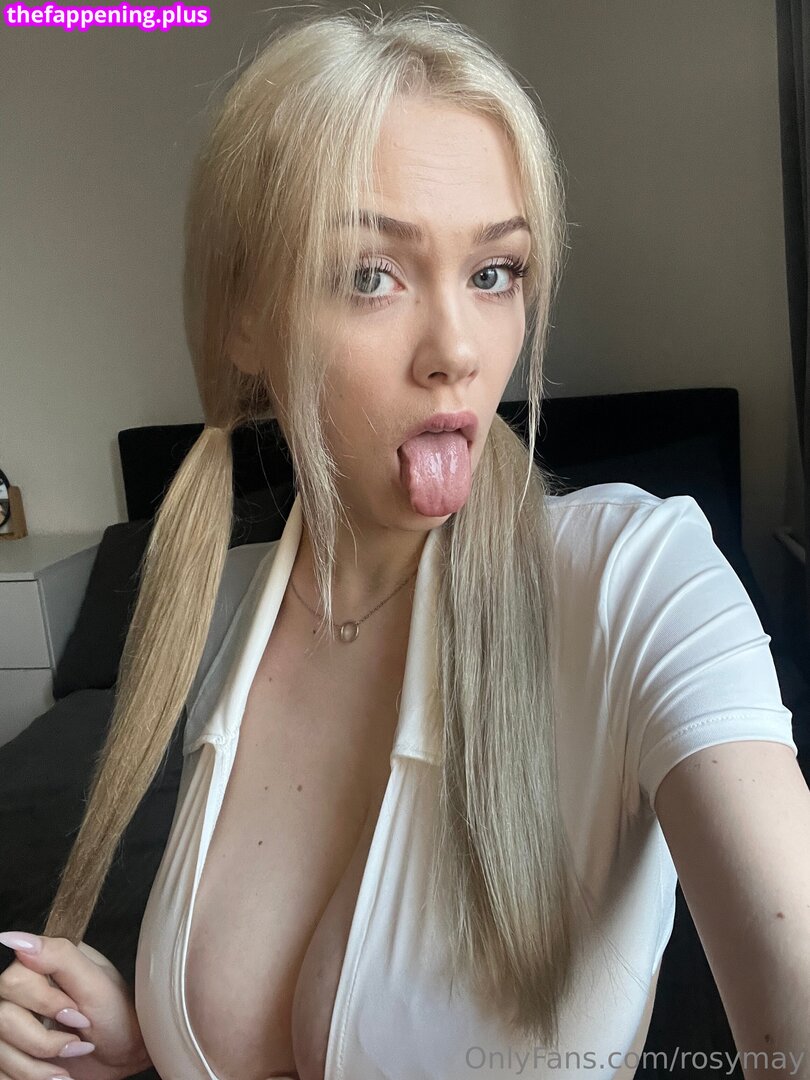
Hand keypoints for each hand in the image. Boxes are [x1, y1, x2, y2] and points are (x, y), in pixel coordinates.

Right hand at [0, 932, 151, 1079]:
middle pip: (2, 1019)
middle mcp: (21, 994)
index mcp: (40, 965)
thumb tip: (18, 938)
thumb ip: (59, 956)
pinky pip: (0, 1072)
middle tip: (76, 1041)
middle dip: (42, 1041)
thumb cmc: (117, 1015)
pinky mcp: (13, 1054)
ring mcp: (14, 1026)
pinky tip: (55, 1075)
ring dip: (37, 1068)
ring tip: (69, 1062)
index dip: (44, 1005)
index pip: (12, 981)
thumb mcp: (95, 984)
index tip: (77, 1016)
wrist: (124, 1054)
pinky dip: (29, 1078)